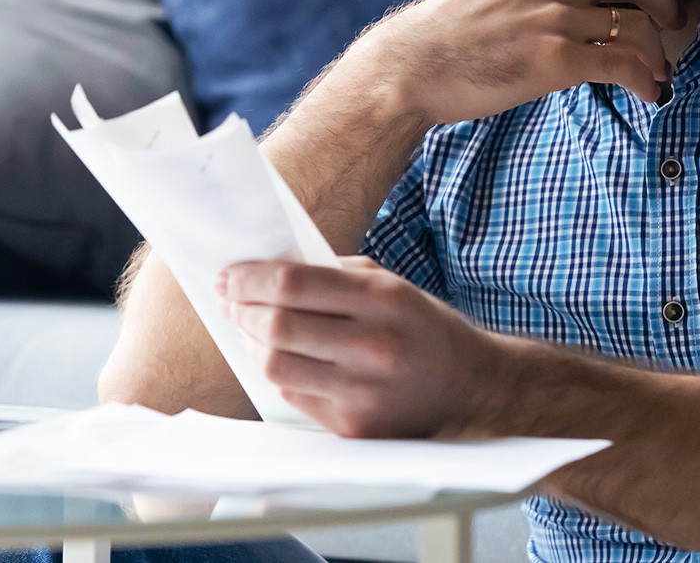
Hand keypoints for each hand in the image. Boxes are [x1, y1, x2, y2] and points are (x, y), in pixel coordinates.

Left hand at [217, 256, 511, 437]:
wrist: (471, 387)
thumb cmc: (423, 327)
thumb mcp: (391, 285)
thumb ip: (333, 275)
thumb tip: (268, 271)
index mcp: (382, 301)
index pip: (294, 284)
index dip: (250, 278)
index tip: (228, 275)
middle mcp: (372, 347)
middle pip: (277, 327)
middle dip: (241, 309)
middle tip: (229, 299)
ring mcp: (362, 393)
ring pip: (276, 366)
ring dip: (250, 343)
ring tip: (248, 327)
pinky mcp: (354, 427)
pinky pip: (293, 395)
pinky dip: (278, 372)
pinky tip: (279, 356)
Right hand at [351, 0, 699, 121]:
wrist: (416, 66)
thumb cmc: (455, 25)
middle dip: (668, 5)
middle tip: (674, 23)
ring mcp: (555, 16)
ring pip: (639, 27)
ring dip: (659, 54)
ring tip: (658, 71)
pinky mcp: (556, 60)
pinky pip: (624, 66)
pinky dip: (646, 82)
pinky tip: (648, 94)